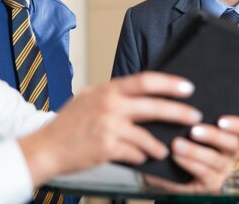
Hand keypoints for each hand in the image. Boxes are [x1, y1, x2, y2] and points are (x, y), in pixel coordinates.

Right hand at [19, 71, 203, 185]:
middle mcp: (110, 105)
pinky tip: (143, 157)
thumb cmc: (67, 124)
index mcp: (108, 89)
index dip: (170, 83)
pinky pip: (135, 152)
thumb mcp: (88, 97)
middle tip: (194, 117)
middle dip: (179, 112)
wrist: (45, 148)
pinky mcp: (107, 148)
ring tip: (165, 148)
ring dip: (159, 144)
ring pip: (147, 135)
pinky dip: (142, 155)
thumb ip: (112, 92)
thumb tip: (138, 91)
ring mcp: (109, 127)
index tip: (187, 87)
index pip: (146, 81)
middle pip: (154, 106)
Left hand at [144, 115, 238, 192]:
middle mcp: (233, 154)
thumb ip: (198, 117)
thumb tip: (190, 97)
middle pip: (232, 144)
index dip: (237, 124)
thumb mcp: (194, 129)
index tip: (221, 120)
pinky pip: (204, 173)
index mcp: (233, 136)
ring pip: (215, 159)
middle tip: (194, 130)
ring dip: (195, 151)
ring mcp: (224, 171)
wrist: (170, 171)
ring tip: (177, 143)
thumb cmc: (185, 143)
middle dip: (214, 136)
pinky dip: (189, 163)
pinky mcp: (212, 185)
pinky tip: (176, 156)